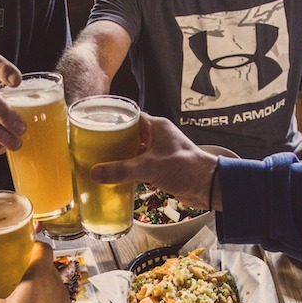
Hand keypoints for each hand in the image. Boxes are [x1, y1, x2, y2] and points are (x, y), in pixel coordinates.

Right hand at [0, 242, 75, 302]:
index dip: (35, 245)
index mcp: (39, 279)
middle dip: (34, 271)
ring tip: (25, 301)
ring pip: (55, 290)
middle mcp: (57, 288)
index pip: (43, 250)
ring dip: (43, 291)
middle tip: (18, 276)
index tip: (26, 247)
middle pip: (49, 270)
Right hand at [90, 113, 218, 209]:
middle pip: (129, 135)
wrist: (207, 186)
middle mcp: (157, 136)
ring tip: (101, 162)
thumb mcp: (149, 167)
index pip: (129, 116)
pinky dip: (129, 170)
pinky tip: (117, 177)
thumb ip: (122, 170)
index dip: (112, 120)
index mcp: (156, 126)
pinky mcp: (161, 167)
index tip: (95, 126)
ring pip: (134, 151)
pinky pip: (140, 166)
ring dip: (121, 158)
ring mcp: (160, 152)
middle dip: (112, 142)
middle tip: (94, 147)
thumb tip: (95, 173)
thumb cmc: (185, 168)